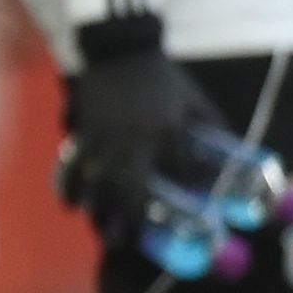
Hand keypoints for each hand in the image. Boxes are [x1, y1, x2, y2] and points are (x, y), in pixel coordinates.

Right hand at [61, 29, 222, 239]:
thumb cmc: (162, 78)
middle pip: (129, 189)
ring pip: (98, 184)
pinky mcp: (83, 133)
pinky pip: (72, 165)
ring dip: (100, 211)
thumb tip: (223, 159)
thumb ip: (210, 128)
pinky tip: (72, 204)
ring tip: (104, 232)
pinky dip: (69, 187)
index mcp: (164, 131)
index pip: (178, 168)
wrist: (120, 53)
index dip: (186, 188)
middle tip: (132, 240)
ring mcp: (103, 138)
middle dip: (131, 219)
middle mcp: (131, 140)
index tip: (193, 211)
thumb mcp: (194, 101)